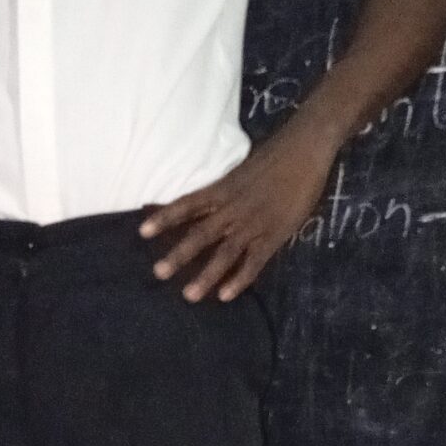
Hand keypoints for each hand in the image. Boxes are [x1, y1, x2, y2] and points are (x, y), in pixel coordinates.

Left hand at [139, 120, 337, 298]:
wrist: (304, 149)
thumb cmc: (272, 158)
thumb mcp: (239, 171)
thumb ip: (221, 189)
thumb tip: (201, 199)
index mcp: (222, 189)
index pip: (187, 205)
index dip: (164, 217)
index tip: (142, 232)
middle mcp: (232, 209)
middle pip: (201, 234)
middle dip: (179, 255)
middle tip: (158, 273)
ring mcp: (253, 224)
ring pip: (225, 253)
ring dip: (206, 276)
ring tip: (189, 296)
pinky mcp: (274, 235)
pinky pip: (254, 262)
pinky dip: (239, 280)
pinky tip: (225, 296)